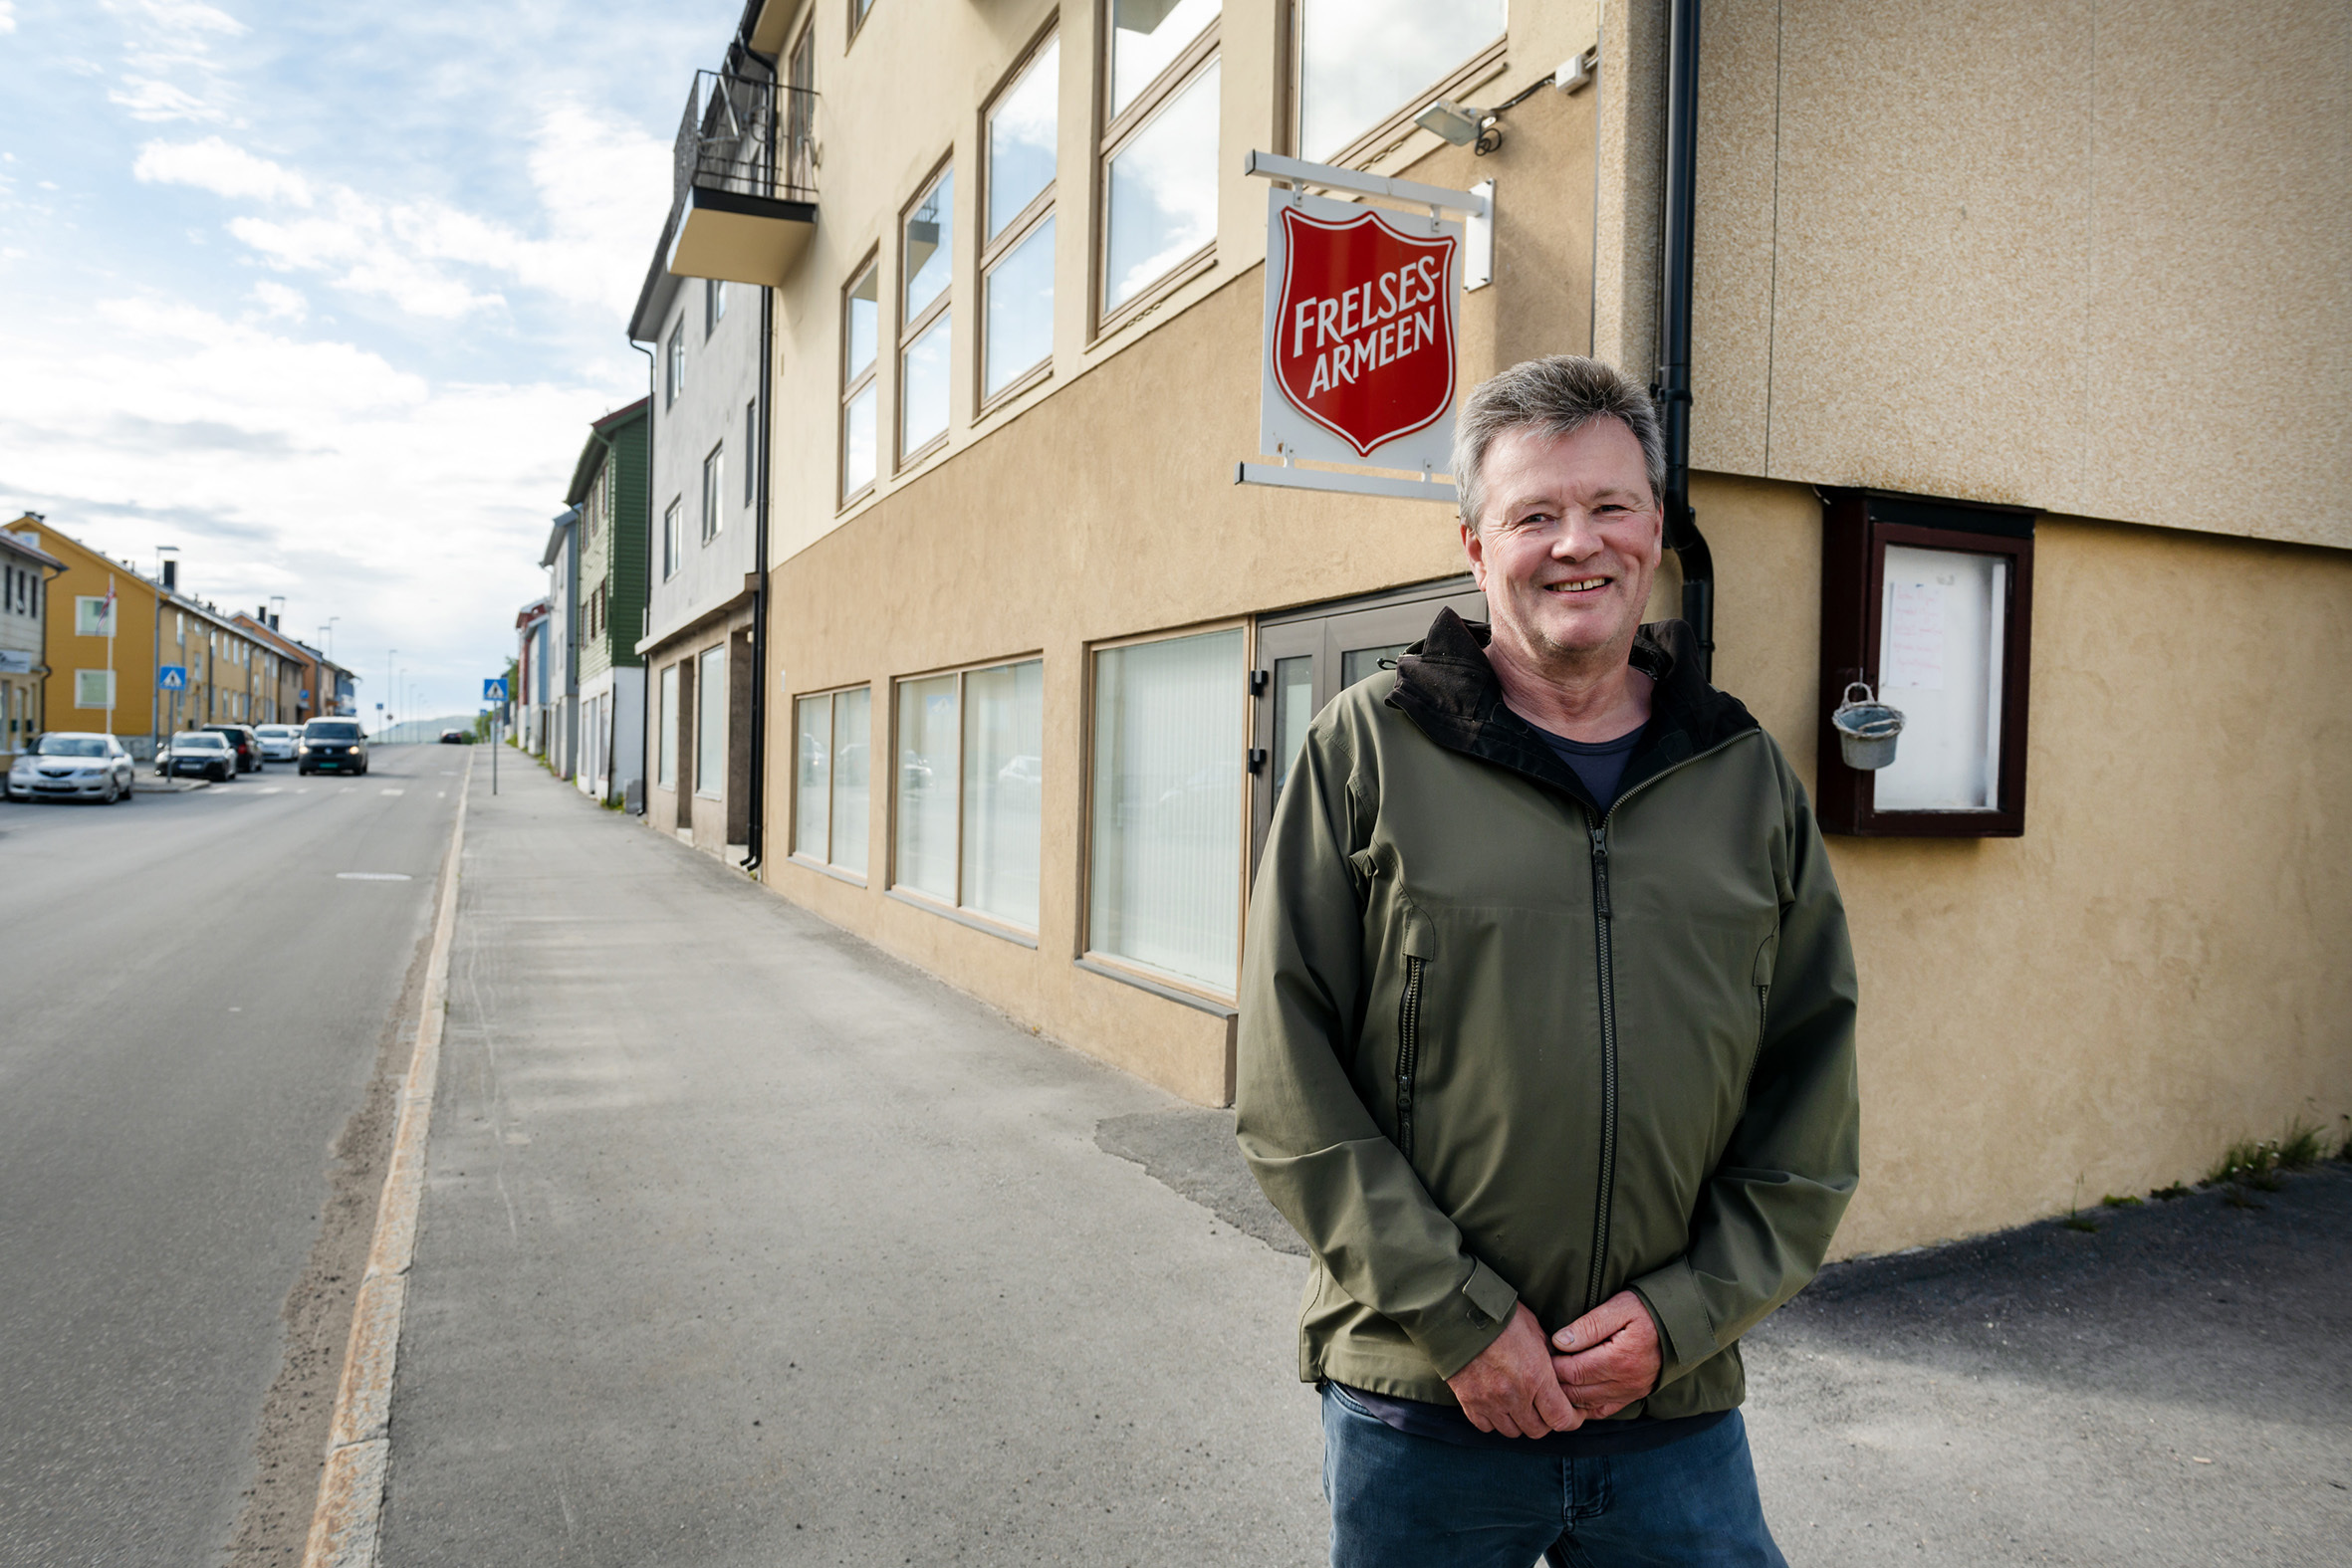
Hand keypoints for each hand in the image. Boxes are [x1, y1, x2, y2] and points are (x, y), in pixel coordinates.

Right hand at [1445, 1303, 1580, 1436]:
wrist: (1460, 1311)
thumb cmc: (1501, 1317)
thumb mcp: (1536, 1331)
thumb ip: (1548, 1357)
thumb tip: (1558, 1372)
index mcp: (1536, 1376)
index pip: (1561, 1419)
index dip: (1572, 1420)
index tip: (1573, 1413)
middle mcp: (1514, 1395)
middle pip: (1537, 1430)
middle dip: (1545, 1421)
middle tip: (1544, 1408)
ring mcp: (1489, 1401)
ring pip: (1512, 1431)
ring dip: (1519, 1422)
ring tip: (1519, 1406)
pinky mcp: (1468, 1401)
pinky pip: (1486, 1426)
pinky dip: (1494, 1420)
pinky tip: (1496, 1405)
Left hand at [1549, 1291, 1661, 1419]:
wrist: (1682, 1324)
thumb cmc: (1647, 1310)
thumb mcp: (1619, 1307)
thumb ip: (1589, 1325)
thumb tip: (1560, 1341)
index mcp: (1619, 1359)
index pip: (1573, 1371)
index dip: (1552, 1365)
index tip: (1539, 1355)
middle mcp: (1625, 1382)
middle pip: (1576, 1391)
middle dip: (1554, 1382)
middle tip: (1539, 1368)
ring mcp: (1630, 1392)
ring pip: (1586, 1404)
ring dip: (1566, 1395)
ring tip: (1550, 1379)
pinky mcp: (1633, 1396)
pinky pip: (1602, 1410)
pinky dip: (1584, 1406)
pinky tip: (1571, 1395)